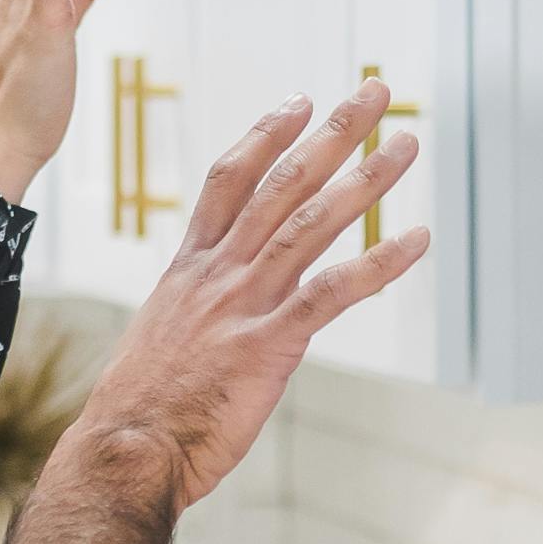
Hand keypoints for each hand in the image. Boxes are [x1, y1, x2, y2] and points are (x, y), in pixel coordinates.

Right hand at [62, 86, 427, 509]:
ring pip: (312, 223)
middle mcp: (217, 273)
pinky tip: (418, 240)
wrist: (125, 451)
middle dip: (334, 132)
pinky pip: (333, 293)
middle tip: (375, 93)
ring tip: (407, 145)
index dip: (267, 135)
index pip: (229, 180)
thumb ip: (193, 319)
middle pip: (282, 183)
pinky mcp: (268, 345)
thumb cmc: (139, 413)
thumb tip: (211, 326)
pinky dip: (379, 263)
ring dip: (365, 179)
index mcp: (188, 270)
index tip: (300, 102)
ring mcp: (243, 304)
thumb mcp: (159, 345)